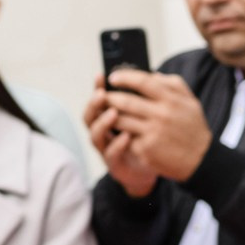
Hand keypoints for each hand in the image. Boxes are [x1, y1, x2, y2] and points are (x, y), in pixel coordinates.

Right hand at [85, 72, 159, 197]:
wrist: (154, 169)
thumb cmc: (147, 140)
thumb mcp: (145, 119)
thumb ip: (143, 101)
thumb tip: (151, 76)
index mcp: (109, 118)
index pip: (99, 100)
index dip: (97, 88)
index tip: (101, 75)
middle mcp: (104, 132)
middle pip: (90, 115)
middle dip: (94, 104)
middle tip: (102, 94)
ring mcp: (106, 148)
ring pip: (95, 135)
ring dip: (102, 123)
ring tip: (113, 113)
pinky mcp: (115, 164)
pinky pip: (111, 154)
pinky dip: (117, 145)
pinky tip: (126, 136)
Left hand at [100, 69, 214, 184]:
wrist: (202, 161)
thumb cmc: (194, 129)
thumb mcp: (191, 102)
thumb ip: (174, 84)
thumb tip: (153, 74)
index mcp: (172, 101)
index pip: (142, 81)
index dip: (124, 77)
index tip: (112, 77)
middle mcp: (161, 115)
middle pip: (125, 101)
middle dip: (109, 97)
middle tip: (103, 96)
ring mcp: (153, 133)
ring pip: (120, 120)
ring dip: (110, 116)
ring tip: (107, 113)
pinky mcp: (146, 149)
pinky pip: (125, 138)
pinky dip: (120, 134)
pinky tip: (119, 132)